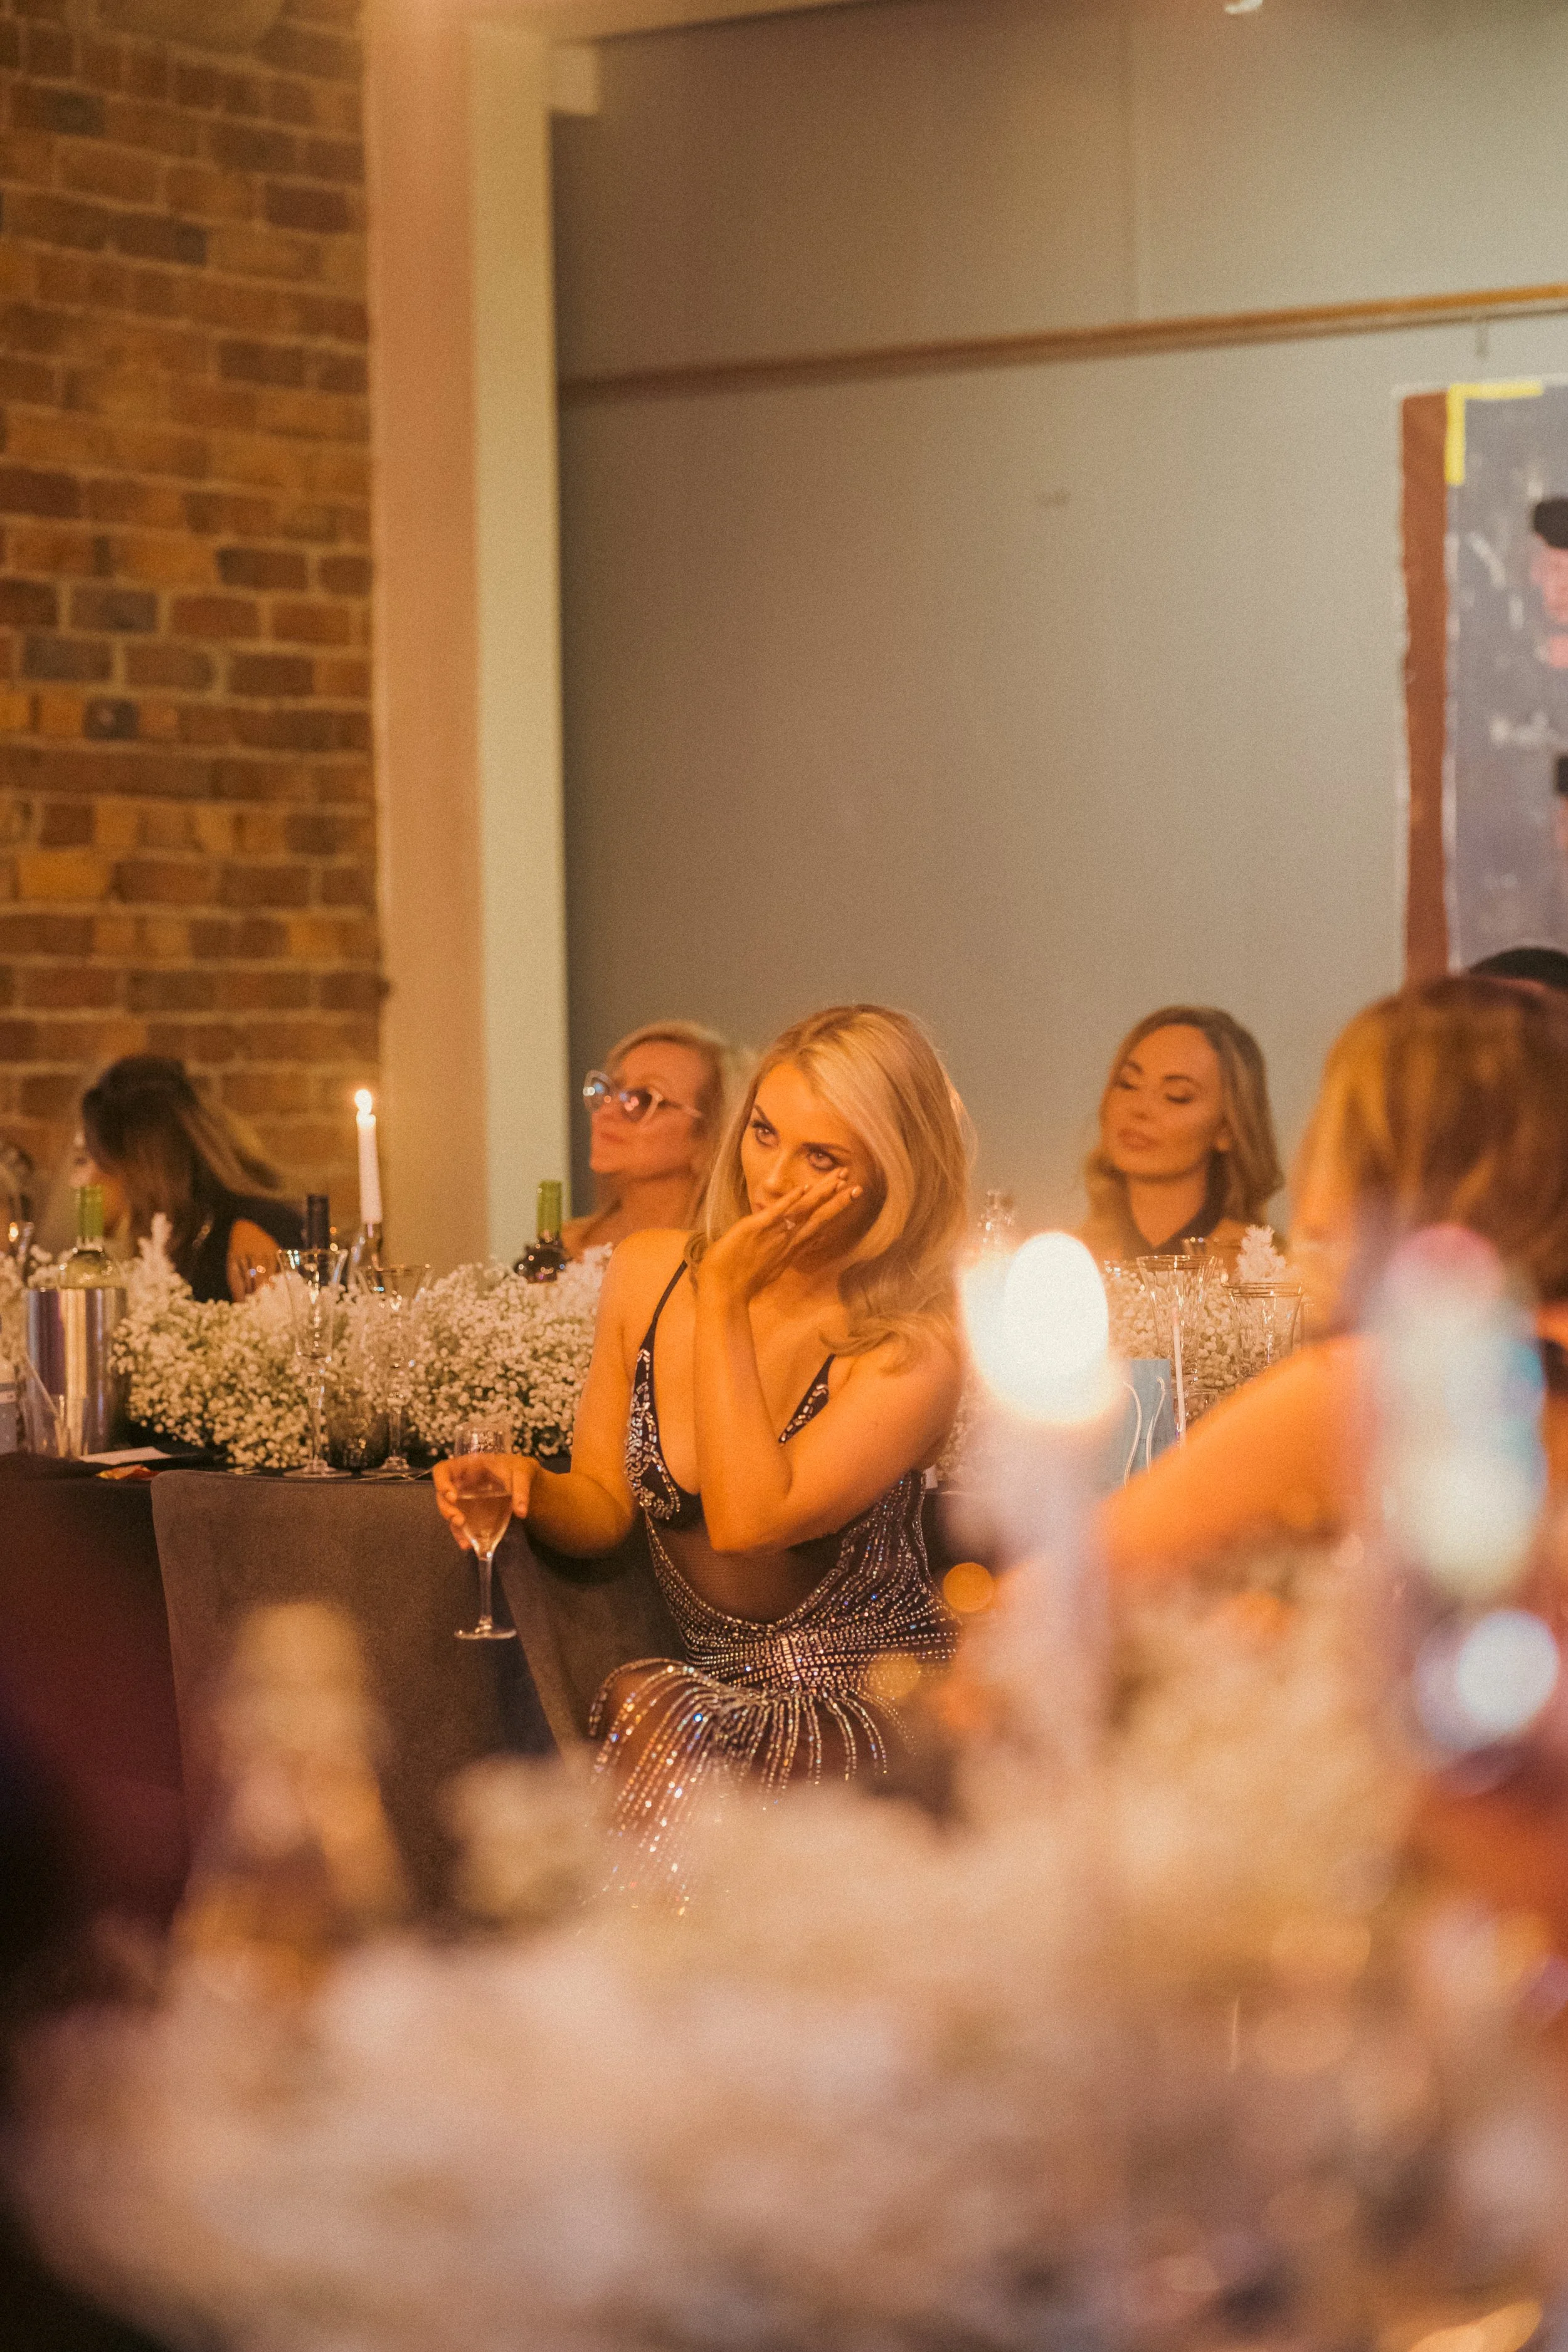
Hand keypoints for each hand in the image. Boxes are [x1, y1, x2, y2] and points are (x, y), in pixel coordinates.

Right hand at [433, 1451, 537, 1548]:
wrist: (523, 1479)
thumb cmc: (517, 1469)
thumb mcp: (522, 1473)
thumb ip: (521, 1490)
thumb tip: (521, 1512)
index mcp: (467, 1466)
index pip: (443, 1470)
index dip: (441, 1482)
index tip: (451, 1496)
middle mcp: (460, 1482)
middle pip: (442, 1495)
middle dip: (447, 1509)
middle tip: (459, 1520)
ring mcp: (463, 1498)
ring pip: (450, 1512)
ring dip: (454, 1526)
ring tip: (465, 1540)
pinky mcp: (469, 1512)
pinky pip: (460, 1524)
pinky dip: (462, 1535)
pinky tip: (468, 1545)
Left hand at [698, 1170, 862, 1304]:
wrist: (724, 1294)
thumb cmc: (740, 1283)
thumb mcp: (765, 1267)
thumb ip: (776, 1254)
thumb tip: (781, 1248)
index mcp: (790, 1249)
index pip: (817, 1226)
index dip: (833, 1211)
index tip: (847, 1197)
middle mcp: (787, 1242)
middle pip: (819, 1218)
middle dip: (839, 1202)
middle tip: (858, 1187)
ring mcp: (773, 1235)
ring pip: (803, 1211)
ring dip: (822, 1194)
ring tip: (839, 1179)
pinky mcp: (755, 1229)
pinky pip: (776, 1211)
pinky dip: (790, 1199)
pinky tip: (805, 1188)